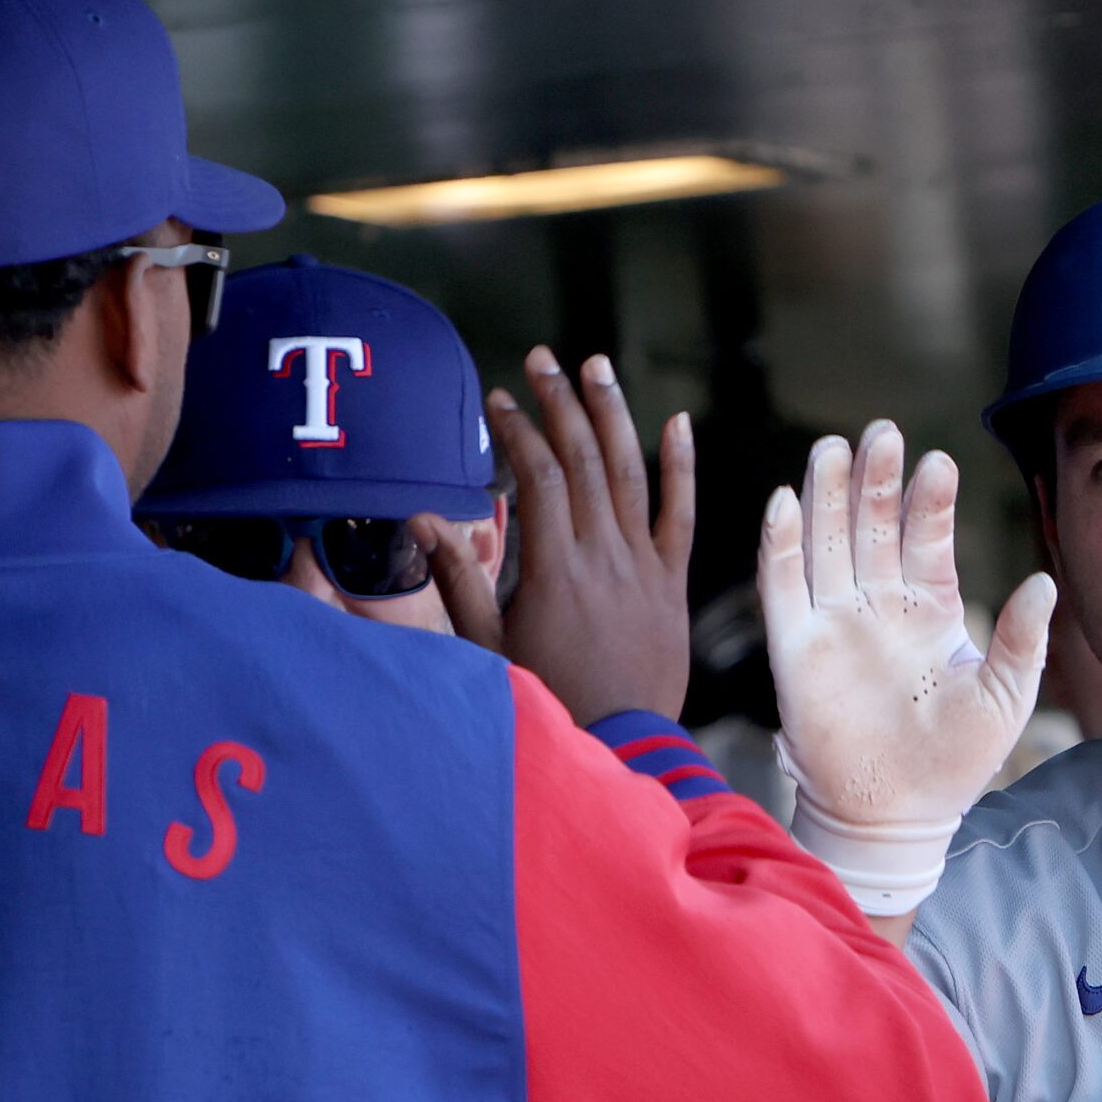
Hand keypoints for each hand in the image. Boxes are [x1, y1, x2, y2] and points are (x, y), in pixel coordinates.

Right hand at [426, 346, 694, 723]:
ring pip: (630, 474)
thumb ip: (458, 578)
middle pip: (582, 460)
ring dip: (612, 415)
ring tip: (595, 366)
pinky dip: (681, 467)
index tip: (499, 400)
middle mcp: (602, 556)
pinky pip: (681, 515)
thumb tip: (419, 520)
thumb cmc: (547, 697)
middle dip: (561, 403)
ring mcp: (643, 566)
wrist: (620, 742)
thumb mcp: (489, 644)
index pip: (536, 476)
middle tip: (543, 359)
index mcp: (553, 567)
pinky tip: (677, 422)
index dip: (518, 430)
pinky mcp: (673, 582)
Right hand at [758, 422, 1055, 914]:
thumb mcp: (1004, 696)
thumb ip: (1020, 638)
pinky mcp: (794, 648)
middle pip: (870, 524)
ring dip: (825, 495)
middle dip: (875, 479)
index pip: (926, 537)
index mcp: (928, 607)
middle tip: (882, 431)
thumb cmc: (957, 761)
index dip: (929, 499)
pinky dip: (780, 543)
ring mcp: (833, 622)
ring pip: (825, 541)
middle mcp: (877, 604)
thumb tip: (1046, 580)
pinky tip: (786, 501)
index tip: (939, 461)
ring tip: (834, 447)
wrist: (900, 817)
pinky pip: (782, 586)